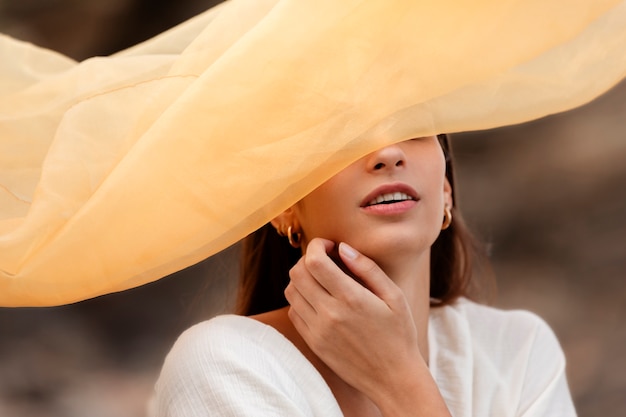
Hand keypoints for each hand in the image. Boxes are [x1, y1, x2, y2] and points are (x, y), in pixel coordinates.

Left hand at [284, 238, 423, 403]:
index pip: (314, 261)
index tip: (330, 246)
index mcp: (351, 298)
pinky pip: (294, 312)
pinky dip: (301, 299)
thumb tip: (342, 248)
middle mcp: (329, 314)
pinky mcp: (313, 343)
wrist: (393, 378)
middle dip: (308, 259)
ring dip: (302, 278)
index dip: (317, 245)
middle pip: (297, 273)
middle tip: (325, 260)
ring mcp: (318, 331)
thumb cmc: (399, 334)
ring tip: (322, 279)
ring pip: (291, 291)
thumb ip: (367, 268)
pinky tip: (320, 299)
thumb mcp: (394, 296)